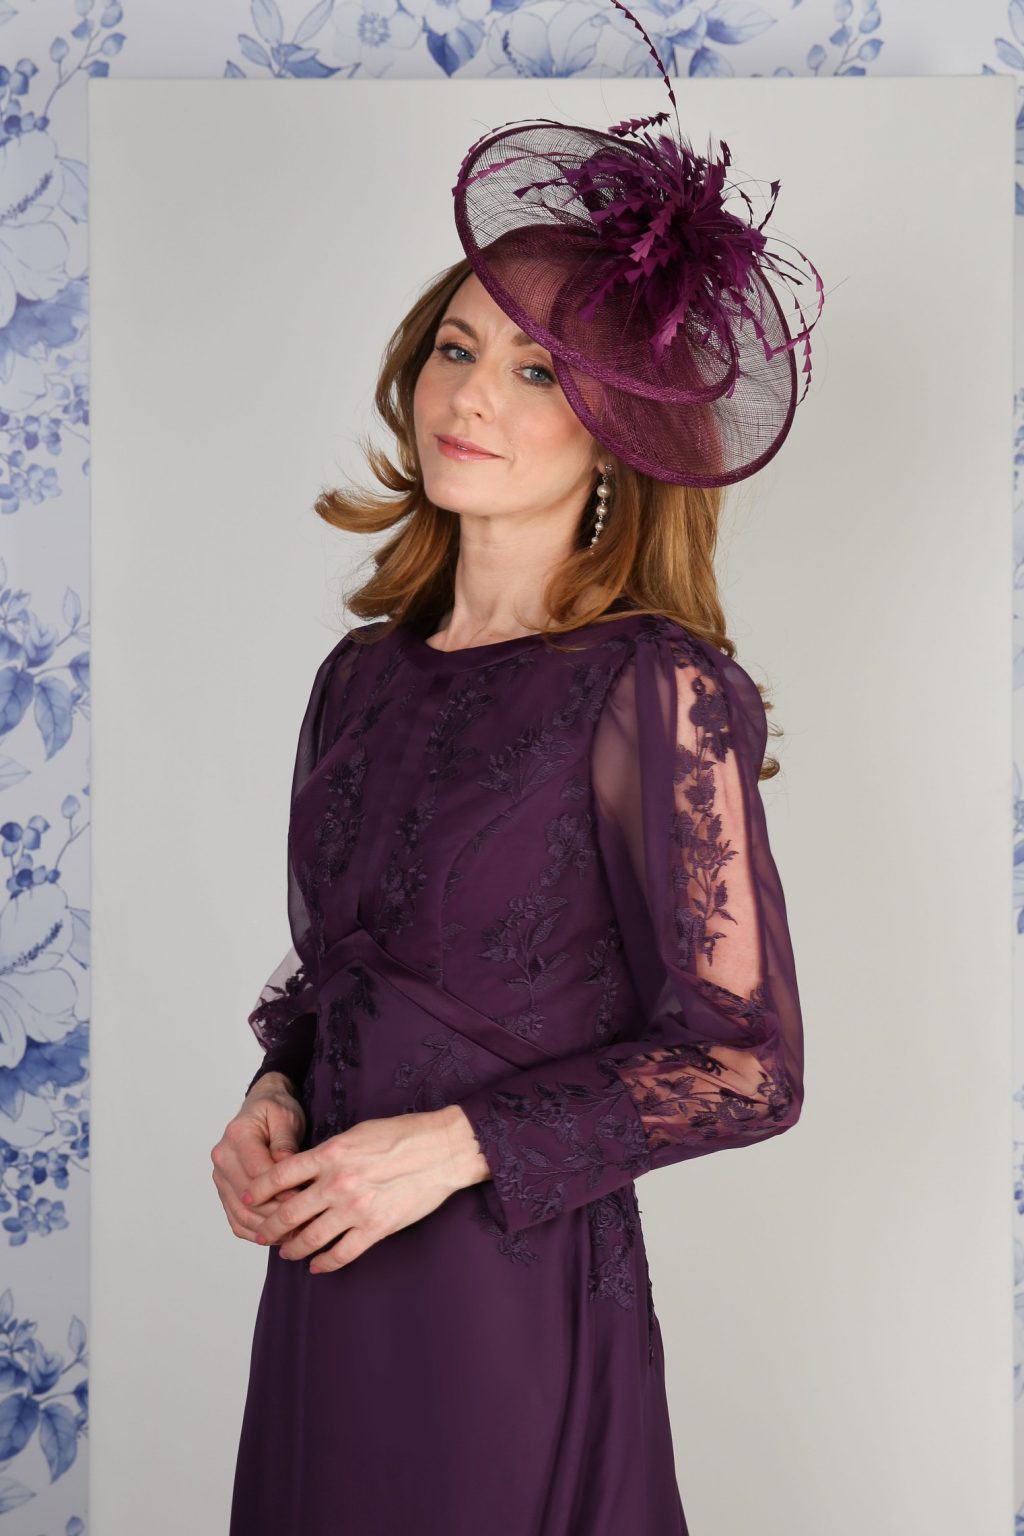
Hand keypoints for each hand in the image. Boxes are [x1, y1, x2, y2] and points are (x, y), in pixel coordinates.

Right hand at [211, 1072, 310, 1244]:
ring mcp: (221, 1176)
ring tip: (296, 1234)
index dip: (281, 1189)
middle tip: (305, 1222)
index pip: (257, 1172)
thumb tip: (285, 1164)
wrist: (261, 1108)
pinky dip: (256, 1232)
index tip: (304, 1198)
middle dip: (277, 1214)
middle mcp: (223, 1157)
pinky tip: (279, 1235)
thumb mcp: (287, 1116)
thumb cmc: (277, 1110)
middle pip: (247, 1198)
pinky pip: (236, 1220)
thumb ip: (285, 1141)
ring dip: (267, 1229)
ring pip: (240, 1214)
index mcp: (237, 1135)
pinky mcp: (225, 1190)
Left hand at [240, 1103, 490, 1273]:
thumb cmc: (403, 1135)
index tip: (248, 1198)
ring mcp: (355, 1208)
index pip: (280, 1175)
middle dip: (269, 1226)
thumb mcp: (357, 1133)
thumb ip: (330, 1153)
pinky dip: (325, 1263)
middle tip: (261, 1234)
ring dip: (293, 1248)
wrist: (441, 1150)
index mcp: (330, 1154)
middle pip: (288, 1212)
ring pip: (310, 1238)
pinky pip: (341, 1254)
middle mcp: (336, 1183)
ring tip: (286, 1252)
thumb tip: (307, 1169)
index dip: (258, 1189)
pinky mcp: (375, 1228)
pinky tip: (317, 1265)